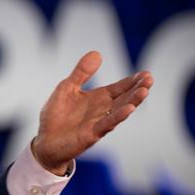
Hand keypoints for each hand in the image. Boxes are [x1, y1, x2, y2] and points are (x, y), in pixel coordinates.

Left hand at [32, 50, 152, 174]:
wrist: (44, 141)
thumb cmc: (56, 115)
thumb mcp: (67, 87)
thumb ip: (81, 72)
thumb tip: (97, 53)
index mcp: (98, 98)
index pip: (119, 88)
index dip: (132, 81)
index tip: (146, 73)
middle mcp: (102, 110)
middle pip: (124, 98)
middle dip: (137, 89)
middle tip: (150, 79)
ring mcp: (99, 122)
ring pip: (120, 110)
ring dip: (133, 101)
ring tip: (145, 91)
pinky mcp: (91, 134)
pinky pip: (107, 124)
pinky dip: (118, 116)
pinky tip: (129, 109)